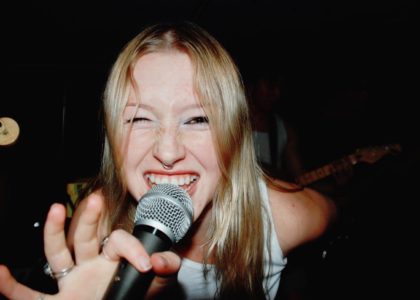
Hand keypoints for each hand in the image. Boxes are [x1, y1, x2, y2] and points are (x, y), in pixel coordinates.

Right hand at [0, 194, 181, 299]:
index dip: (131, 248)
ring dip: (54, 233)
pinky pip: (28, 296)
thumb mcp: (157, 284)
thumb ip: (165, 269)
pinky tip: (0, 275)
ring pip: (58, 253)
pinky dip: (10, 287)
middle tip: (97, 198)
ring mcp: (73, 282)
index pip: (118, 242)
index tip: (146, 264)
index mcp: (113, 259)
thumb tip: (160, 260)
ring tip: (54, 209)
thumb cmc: (136, 298)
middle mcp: (91, 266)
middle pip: (86, 237)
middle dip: (89, 218)